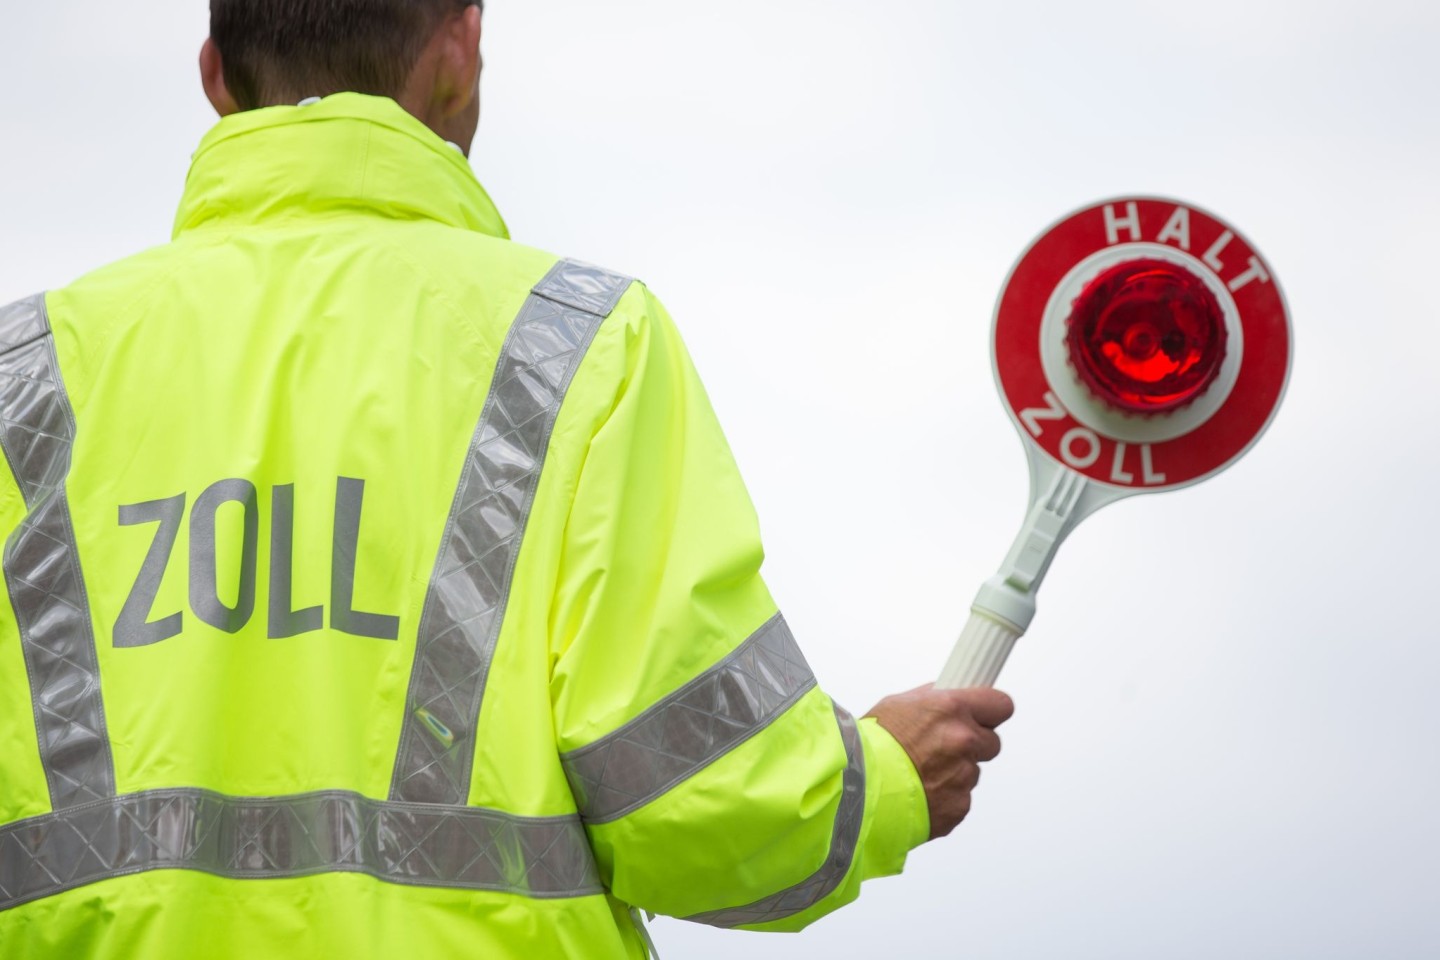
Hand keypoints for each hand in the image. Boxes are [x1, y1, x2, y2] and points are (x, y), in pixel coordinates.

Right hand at [865, 684, 1014, 839]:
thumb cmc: (868, 746)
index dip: (991, 711)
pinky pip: (960, 798)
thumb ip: (932, 700)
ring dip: (954, 772)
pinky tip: (919, 791)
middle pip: (991, 742)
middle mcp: (963, 741)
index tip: (986, 714)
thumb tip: (948, 696)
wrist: (854, 789)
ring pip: (972, 772)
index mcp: (951, 709)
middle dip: (973, 744)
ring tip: (919, 772)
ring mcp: (963, 776)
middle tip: (944, 746)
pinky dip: (945, 796)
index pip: (1001, 705)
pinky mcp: (959, 806)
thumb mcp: (897, 705)